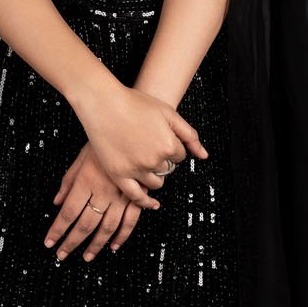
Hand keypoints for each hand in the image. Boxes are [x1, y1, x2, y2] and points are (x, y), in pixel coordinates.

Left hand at [44, 145, 133, 260]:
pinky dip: (122, 236)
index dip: (57, 230)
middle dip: (72, 242)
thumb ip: (68, 183)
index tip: (49, 242)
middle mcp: (102, 192)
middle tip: (62, 256)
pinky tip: (114, 245)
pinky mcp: (137, 196)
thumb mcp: (80, 159)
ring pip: (107, 227)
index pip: (67, 213)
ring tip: (87, 257)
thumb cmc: (102, 144)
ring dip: (96, 245)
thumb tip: (56, 203)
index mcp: (86, 182)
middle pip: (85, 224)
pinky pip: (130, 221)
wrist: (131, 131)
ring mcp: (121, 196)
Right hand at [73, 77, 207, 211]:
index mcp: (169, 145)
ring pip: (156, 183)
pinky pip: (136, 196)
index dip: (171, 147)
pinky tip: (153, 204)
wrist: (103, 103)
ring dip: (154, 175)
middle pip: (168, 169)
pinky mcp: (119, 175)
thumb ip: (189, 135)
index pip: (180, 156)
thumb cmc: (134, 103)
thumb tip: (204, 155)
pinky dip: (146, 202)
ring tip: (144, 160)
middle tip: (149, 145)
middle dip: (163, 161)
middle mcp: (154, 160)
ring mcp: (136, 169)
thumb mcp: (168, 113)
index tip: (160, 138)